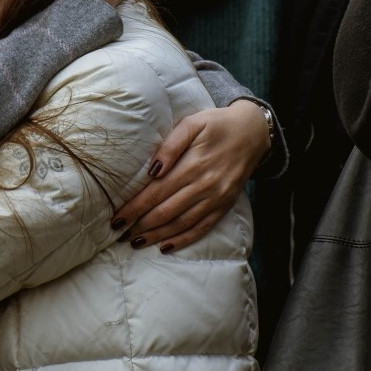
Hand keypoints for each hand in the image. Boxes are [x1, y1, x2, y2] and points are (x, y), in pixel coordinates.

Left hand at [110, 99, 267, 252]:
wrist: (253, 132)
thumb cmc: (216, 125)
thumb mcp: (192, 124)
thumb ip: (171, 145)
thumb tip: (153, 170)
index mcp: (193, 164)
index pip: (156, 192)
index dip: (135, 207)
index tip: (116, 218)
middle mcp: (205, 185)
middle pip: (166, 211)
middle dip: (141, 224)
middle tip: (119, 233)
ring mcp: (216, 198)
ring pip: (182, 223)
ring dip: (158, 235)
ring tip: (137, 242)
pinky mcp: (225, 206)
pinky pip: (202, 228)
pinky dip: (184, 239)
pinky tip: (166, 246)